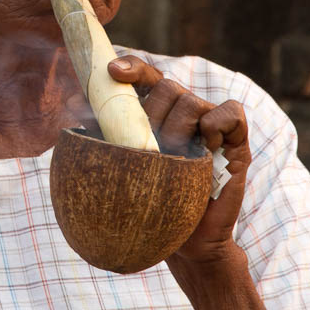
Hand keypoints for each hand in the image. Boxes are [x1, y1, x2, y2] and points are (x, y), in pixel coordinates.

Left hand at [108, 56, 251, 265]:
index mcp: (157, 113)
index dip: (131, 68)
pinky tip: (206, 147)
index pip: (146, 76)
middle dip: (153, 117)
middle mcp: (183, 111)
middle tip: (150, 151)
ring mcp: (210, 123)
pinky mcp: (236, 138)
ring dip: (178, 131)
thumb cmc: (150, 203)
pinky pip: (229, 112)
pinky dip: (214, 125)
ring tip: (176, 160)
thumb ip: (99, 133)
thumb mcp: (119, 166)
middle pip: (167, 87)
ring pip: (190, 101)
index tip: (111, 72)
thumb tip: (72, 100)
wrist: (185, 242)